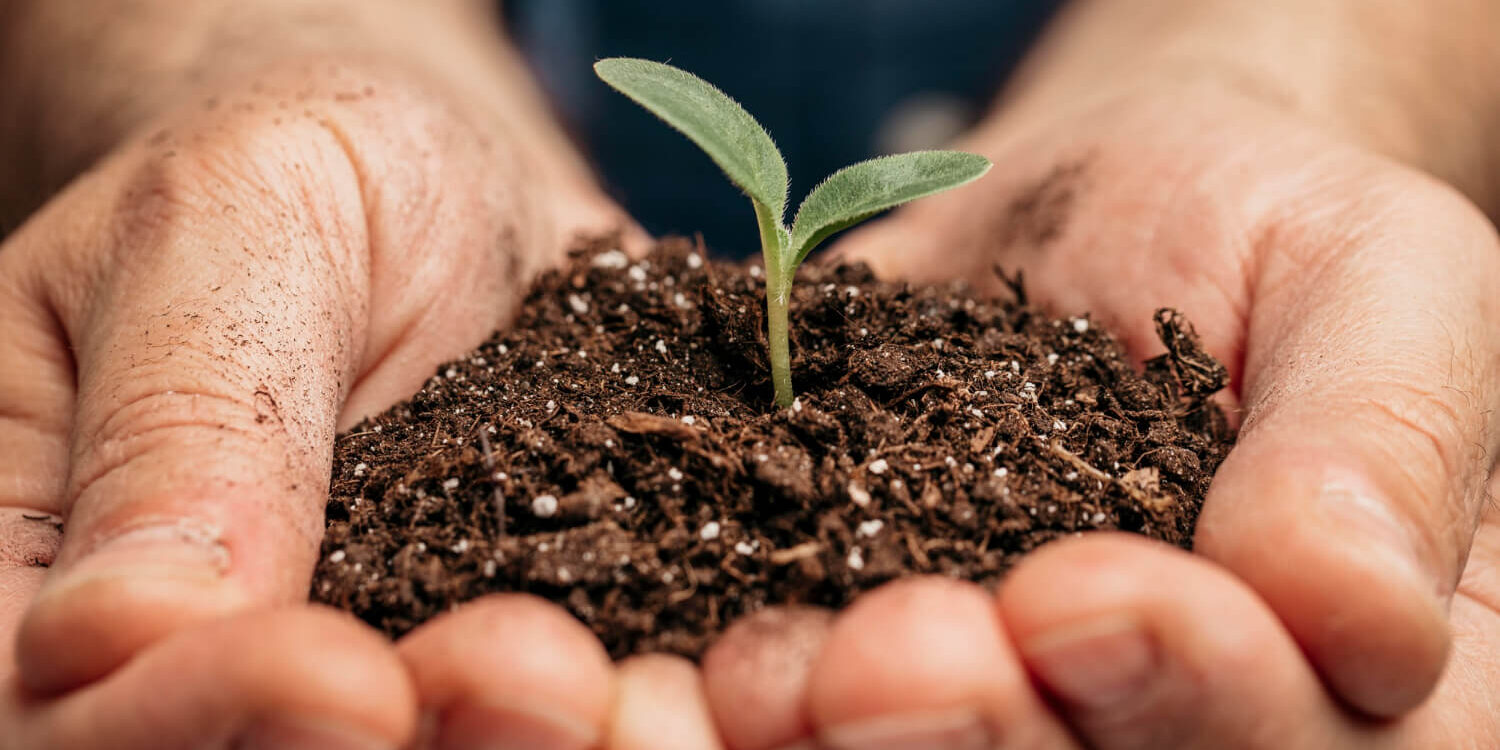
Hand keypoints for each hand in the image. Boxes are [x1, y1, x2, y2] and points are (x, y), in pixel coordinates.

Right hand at [0, 54, 670, 746]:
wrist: (437, 171)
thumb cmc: (295, 166)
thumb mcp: (221, 230)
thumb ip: (180, 417)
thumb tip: (120, 634)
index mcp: (58, 566)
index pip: (69, 713)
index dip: (199, 723)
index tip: (343, 680)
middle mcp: (225, 651)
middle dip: (431, 746)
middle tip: (541, 680)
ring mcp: (390, 658)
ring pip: (454, 748)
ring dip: (556, 743)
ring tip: (643, 688)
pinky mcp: (537, 638)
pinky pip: (598, 690)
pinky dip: (681, 685)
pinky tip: (745, 662)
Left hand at [674, 84, 1498, 748]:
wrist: (1102, 211)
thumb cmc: (1264, 232)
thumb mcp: (1376, 284)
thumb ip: (1378, 446)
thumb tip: (1356, 616)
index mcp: (1365, 687)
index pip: (1306, 748)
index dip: (1197, 696)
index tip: (1083, 592)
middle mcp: (1175, 728)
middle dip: (983, 741)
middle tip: (890, 654)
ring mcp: (1017, 710)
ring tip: (768, 668)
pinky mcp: (871, 669)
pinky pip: (809, 720)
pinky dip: (743, 711)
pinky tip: (679, 665)